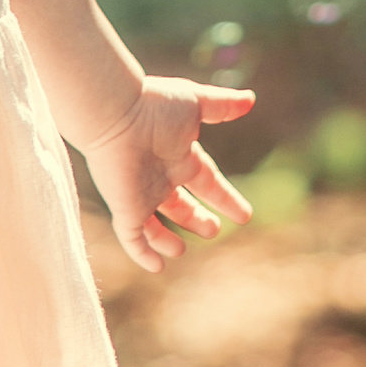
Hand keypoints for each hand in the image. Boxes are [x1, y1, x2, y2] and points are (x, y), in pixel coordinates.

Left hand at [81, 77, 253, 276]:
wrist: (116, 113)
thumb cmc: (154, 105)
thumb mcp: (196, 104)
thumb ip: (222, 105)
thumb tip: (250, 100)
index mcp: (180, 155)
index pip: (207, 182)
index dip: (225, 198)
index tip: (244, 215)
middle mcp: (160, 177)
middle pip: (181, 205)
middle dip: (197, 219)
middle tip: (214, 230)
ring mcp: (141, 194)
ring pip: (154, 225)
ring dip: (167, 240)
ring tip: (180, 252)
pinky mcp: (125, 207)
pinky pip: (133, 238)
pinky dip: (143, 253)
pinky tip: (156, 267)